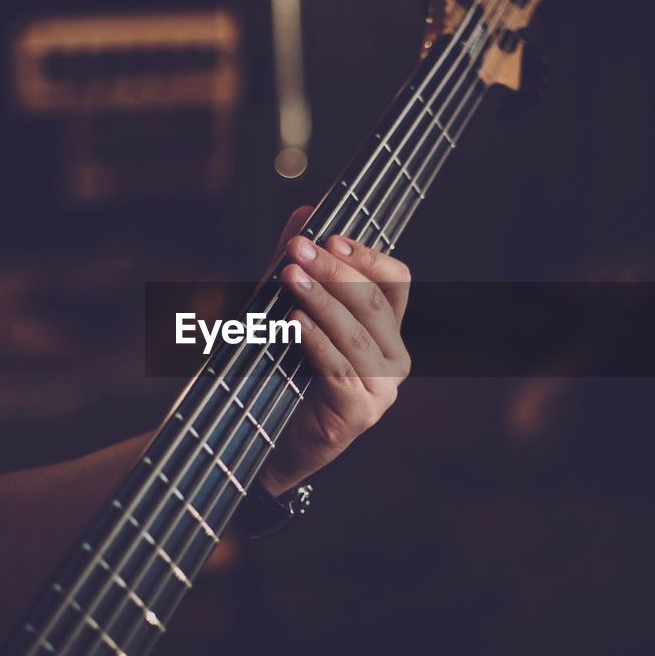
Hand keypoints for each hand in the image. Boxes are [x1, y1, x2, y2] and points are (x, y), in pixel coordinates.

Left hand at [257, 207, 411, 495]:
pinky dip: (316, 341)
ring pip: (357, 331)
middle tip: (296, 249)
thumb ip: (299, 265)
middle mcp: (394, 358)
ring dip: (320, 299)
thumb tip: (304, 210)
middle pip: (373, 300)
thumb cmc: (277, 376)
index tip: (328, 238)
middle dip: (332, 270)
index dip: (366, 255)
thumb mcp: (285, 310)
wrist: (259, 445)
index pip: (395, 279)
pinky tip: (293, 323)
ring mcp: (382, 389)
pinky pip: (341, 368)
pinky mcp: (360, 414)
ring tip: (289, 277)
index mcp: (386, 330)